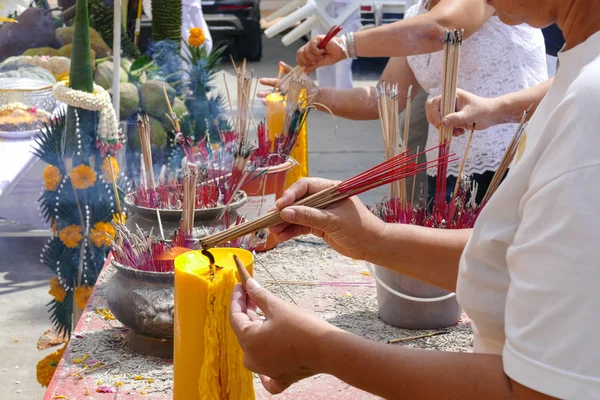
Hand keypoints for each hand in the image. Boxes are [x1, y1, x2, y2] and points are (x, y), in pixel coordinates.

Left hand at [230, 278, 337, 393]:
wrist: (326, 348)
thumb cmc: (300, 326)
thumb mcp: (277, 307)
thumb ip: (260, 296)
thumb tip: (249, 284)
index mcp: (249, 340)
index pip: (235, 317)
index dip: (237, 299)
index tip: (239, 286)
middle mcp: (253, 358)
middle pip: (244, 332)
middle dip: (247, 313)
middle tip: (251, 295)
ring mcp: (266, 370)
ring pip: (253, 352)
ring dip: (255, 334)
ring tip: (260, 318)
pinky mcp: (281, 377)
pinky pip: (267, 377)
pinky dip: (264, 373)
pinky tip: (263, 366)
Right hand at [256, 61, 319, 104]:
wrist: (315, 95)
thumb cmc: (307, 84)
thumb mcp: (298, 74)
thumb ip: (289, 70)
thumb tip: (280, 63)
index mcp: (284, 84)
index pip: (274, 82)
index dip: (267, 81)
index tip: (261, 80)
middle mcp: (283, 92)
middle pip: (272, 92)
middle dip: (265, 93)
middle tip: (258, 94)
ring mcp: (285, 99)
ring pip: (275, 100)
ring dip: (267, 100)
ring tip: (261, 100)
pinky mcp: (288, 106)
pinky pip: (280, 106)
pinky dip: (274, 106)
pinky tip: (269, 105)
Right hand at [269, 178, 385, 260]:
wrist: (373, 246)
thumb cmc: (359, 229)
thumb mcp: (332, 221)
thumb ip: (308, 216)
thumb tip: (285, 212)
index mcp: (330, 189)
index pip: (305, 187)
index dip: (290, 195)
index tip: (279, 206)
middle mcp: (324, 198)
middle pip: (298, 201)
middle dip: (283, 211)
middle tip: (269, 219)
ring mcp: (321, 212)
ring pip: (298, 214)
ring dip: (285, 222)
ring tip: (272, 231)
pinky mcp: (319, 225)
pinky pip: (302, 226)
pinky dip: (292, 231)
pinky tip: (282, 236)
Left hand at [297, 35, 346, 73]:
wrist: (341, 51)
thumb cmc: (333, 56)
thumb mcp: (320, 63)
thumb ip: (312, 66)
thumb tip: (305, 72)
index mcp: (309, 51)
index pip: (299, 55)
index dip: (300, 61)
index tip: (305, 66)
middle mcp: (309, 46)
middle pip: (300, 53)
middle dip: (307, 60)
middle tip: (315, 61)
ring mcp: (313, 41)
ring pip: (306, 51)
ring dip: (314, 57)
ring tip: (321, 56)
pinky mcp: (316, 38)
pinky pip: (312, 47)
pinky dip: (317, 52)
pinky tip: (323, 51)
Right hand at [425, 89, 501, 135]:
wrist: (492, 115)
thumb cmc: (483, 110)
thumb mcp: (470, 114)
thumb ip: (456, 118)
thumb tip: (442, 122)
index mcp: (452, 96)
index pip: (434, 102)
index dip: (433, 113)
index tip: (439, 122)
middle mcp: (448, 102)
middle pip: (433, 112)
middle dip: (438, 122)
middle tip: (445, 129)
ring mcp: (450, 111)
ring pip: (439, 122)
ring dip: (446, 129)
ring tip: (458, 132)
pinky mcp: (453, 119)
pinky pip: (445, 127)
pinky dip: (450, 132)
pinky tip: (460, 132)